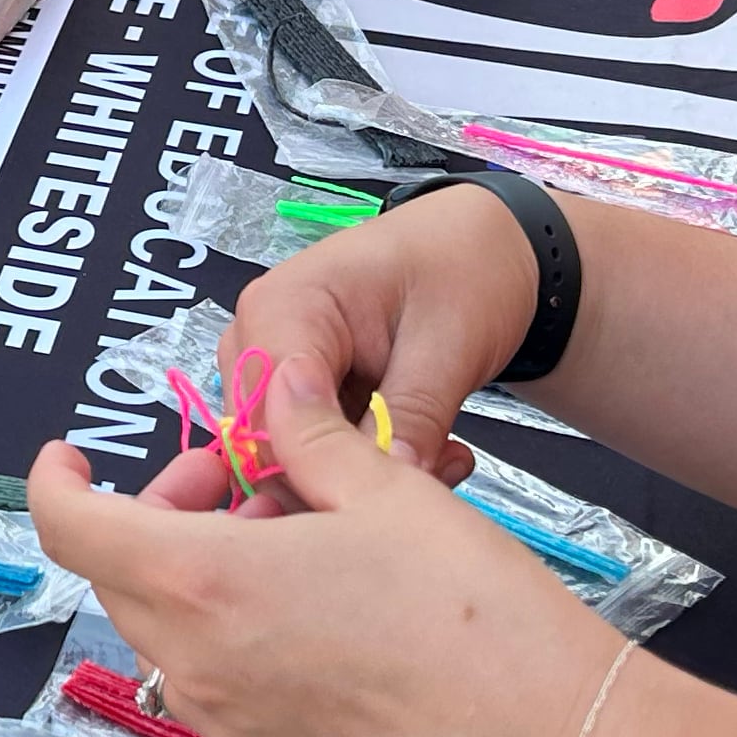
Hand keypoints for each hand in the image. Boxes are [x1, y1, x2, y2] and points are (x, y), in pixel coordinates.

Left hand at [25, 348, 616, 736]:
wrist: (547, 732)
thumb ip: (306, 433)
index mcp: (204, 582)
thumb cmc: (470, 603)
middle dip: (155, 521)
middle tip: (235, 486)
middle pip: (122, 581)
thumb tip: (271, 389)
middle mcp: (197, 667)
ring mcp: (231, 730)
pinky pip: (223, 698)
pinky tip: (316, 627)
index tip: (73, 456)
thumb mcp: (383, 486)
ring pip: (170, 642)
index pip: (73, 528)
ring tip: (288, 553)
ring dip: (198, 587)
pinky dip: (239, 650)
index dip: (57, 482)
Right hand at [222, 180, 543, 479]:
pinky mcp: (295, 393)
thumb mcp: (450, 342)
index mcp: (279, 309)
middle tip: (433, 477)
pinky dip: (364, 463)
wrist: (481, 249)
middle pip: (267, 445)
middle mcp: (256, 339)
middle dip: (345, 476)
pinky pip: (312, 449)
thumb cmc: (463, 269)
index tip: (392, 488)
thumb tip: (392, 485)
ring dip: (359, 474)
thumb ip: (412, 416)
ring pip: (291, 455)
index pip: (264, 420)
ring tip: (439, 461)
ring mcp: (272, 368)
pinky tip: (423, 454)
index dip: (317, 468)